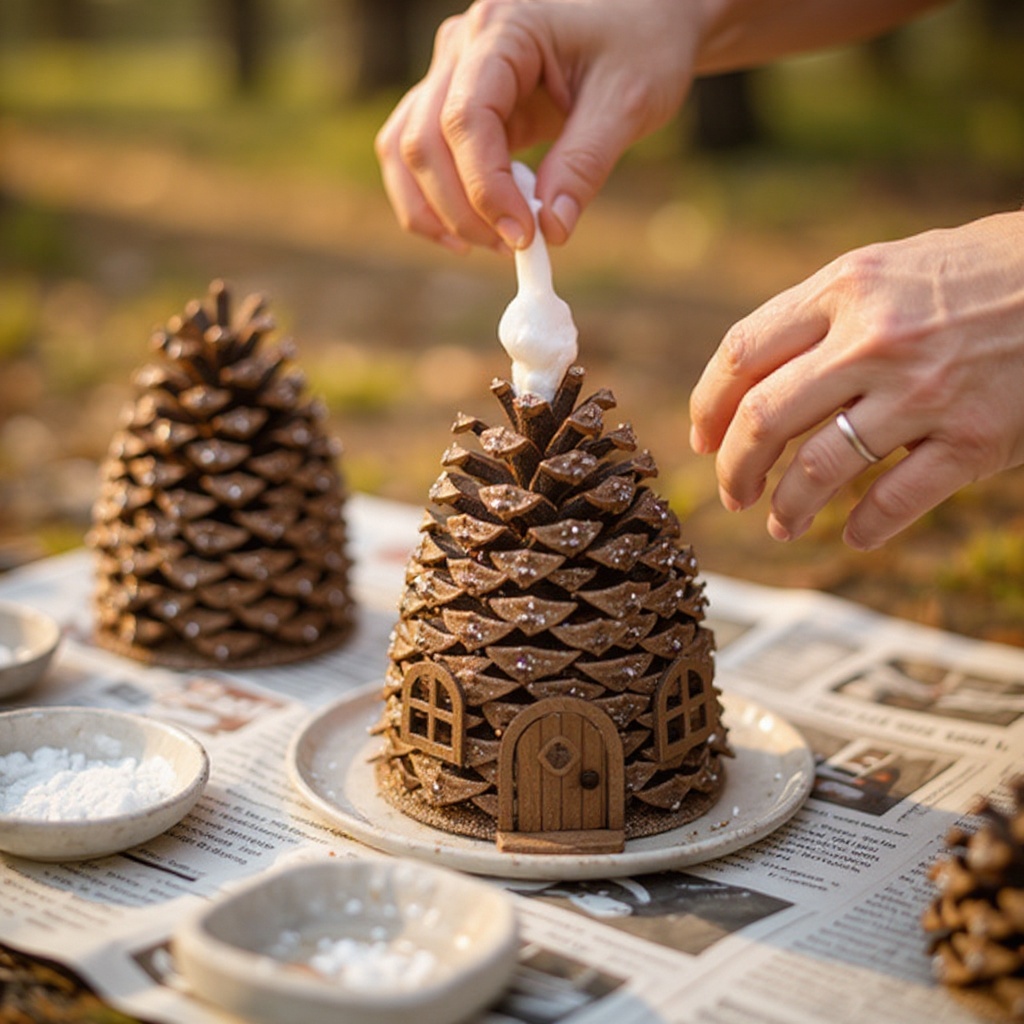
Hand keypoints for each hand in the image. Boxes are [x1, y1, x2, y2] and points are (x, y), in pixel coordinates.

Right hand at [374, 0, 698, 252]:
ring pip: (406, 151)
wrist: (642, 18)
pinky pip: (419, 156)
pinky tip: (469, 234)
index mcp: (503, 29)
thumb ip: (585, 164)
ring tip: (492, 245)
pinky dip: (432, 202)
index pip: (465, 119)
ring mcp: (451, 74)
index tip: (524, 235)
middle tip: (513, 247)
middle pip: (423, 141)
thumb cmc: (641, 44)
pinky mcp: (456, 104)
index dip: (485, 188)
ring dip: (437, 211)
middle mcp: (462, 47)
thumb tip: (550, 230)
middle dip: (461, 209)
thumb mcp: (629, 102)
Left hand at [689, 211, 1023, 549]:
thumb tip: (753, 375)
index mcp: (846, 288)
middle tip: (732, 494)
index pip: (742, 353)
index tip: (702, 438)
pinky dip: (864, 527)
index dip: (708, 405)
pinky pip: (896, 500)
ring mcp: (924, 392)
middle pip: (765, 418)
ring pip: (820, 469)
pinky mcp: (974, 439)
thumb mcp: (890, 269)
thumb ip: (823, 315)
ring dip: (788, 507)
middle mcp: (874, 340)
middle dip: (734, 467)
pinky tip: (851, 534)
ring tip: (780, 524)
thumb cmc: (981, 273)